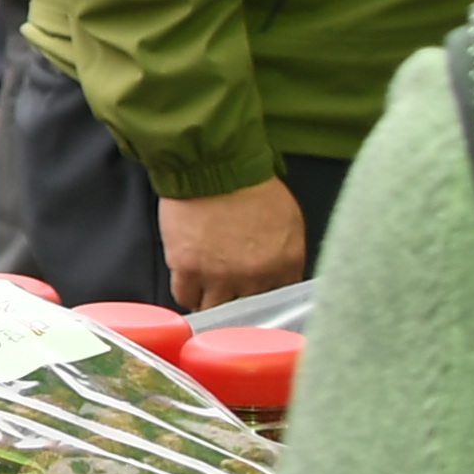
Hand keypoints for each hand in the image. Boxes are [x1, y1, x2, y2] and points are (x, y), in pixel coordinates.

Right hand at [156, 179, 310, 311]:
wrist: (212, 163)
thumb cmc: (249, 183)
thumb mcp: (288, 218)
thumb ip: (288, 253)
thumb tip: (282, 274)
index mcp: (285, 263)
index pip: (281, 300)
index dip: (267, 296)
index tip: (259, 295)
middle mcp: (255, 276)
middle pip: (248, 310)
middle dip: (241, 301)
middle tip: (233, 292)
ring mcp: (219, 275)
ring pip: (215, 309)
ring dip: (213, 301)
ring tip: (210, 289)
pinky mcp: (187, 269)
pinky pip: (185, 296)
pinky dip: (188, 291)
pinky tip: (191, 281)